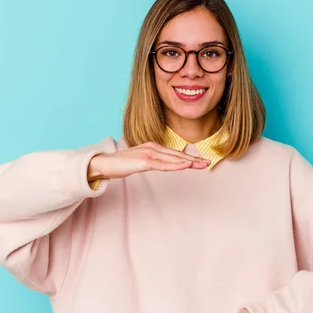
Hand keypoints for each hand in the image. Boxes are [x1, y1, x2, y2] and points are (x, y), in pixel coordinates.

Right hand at [87, 141, 209, 180]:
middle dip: (194, 159)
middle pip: (177, 155)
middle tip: (208, 163)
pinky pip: (163, 165)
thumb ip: (151, 162)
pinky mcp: (145, 161)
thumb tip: (160, 165)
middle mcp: (153, 148)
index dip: (189, 157)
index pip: (175, 153)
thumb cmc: (121, 164)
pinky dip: (176, 165)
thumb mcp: (140, 162)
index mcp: (153, 147)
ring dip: (189, 162)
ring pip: (173, 159)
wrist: (104, 163)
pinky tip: (186, 166)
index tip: (201, 161)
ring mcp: (149, 154)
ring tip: (202, 165)